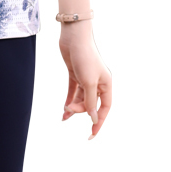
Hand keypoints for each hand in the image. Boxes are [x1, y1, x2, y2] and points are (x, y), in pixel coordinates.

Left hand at [59, 23, 111, 139]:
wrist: (73, 37)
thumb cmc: (85, 57)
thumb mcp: (88, 82)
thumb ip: (91, 101)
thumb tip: (93, 118)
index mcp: (106, 84)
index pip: (104, 108)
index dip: (98, 121)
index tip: (91, 134)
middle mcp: (97, 82)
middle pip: (91, 103)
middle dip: (81, 109)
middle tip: (70, 108)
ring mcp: (86, 78)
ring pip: (81, 98)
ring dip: (73, 106)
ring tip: (65, 114)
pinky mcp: (75, 74)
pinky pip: (73, 91)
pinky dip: (69, 99)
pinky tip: (64, 109)